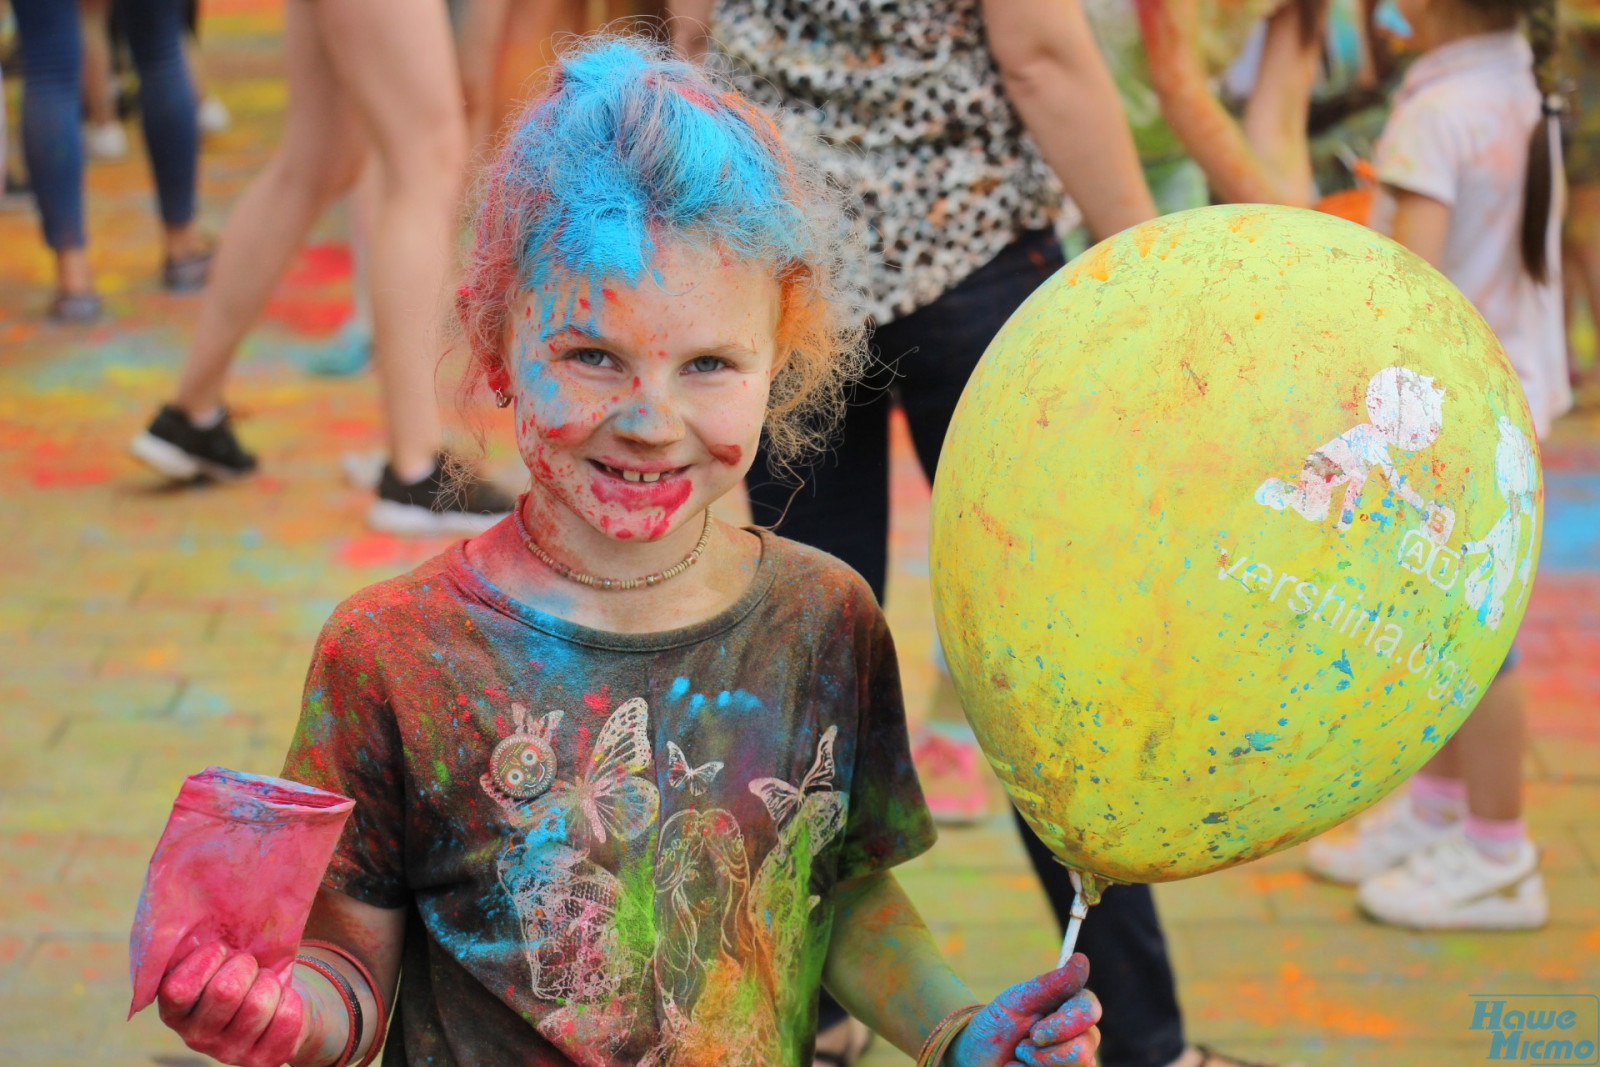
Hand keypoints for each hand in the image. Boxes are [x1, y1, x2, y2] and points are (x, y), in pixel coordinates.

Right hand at [157, 941, 307, 1066]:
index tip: (221, 948)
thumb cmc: (237, 957)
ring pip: (258, 1004)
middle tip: (248, 966)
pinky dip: (291, 999)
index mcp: (173, 1010)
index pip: (178, 989)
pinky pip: (287, 1019)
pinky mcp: (262, 1061)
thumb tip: (156, 963)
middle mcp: (194, 1038)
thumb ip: (175, 942)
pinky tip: (281, 1001)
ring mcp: (228, 1053)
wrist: (280, 987)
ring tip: (264, 983)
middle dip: (246, 965)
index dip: (208, 959)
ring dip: (269, 982)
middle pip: (225, 992)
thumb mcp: (207, 941)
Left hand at [947, 954, 1100, 1066]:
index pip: (1090, 1010)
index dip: (1065, 1023)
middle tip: (1022, 1045)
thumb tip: (1081, 959)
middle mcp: (1082, 1037)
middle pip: (1082, 1050)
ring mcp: (1077, 1063)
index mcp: (1072, 1008)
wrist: (978, 1056)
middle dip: (1044, 1052)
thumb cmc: (999, 1024)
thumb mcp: (1019, 1000)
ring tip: (1020, 1057)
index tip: (1036, 1032)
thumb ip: (1051, 984)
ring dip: (1036, 1064)